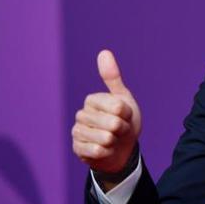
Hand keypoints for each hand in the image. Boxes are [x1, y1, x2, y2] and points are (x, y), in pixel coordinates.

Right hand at [72, 50, 141, 175]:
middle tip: (120, 130)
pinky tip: (105, 150)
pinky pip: (97, 151)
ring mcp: (77, 132)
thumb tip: (103, 52)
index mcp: (93, 99)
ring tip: (113, 140)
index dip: (127, 114)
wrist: (121, 148)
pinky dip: (107, 152)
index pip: (118, 107)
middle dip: (123, 129)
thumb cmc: (124, 120)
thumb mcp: (123, 98)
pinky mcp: (77, 149)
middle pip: (113, 123)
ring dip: (115, 142)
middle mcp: (82, 114)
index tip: (125, 115)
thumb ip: (112, 77)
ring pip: (105, 138)